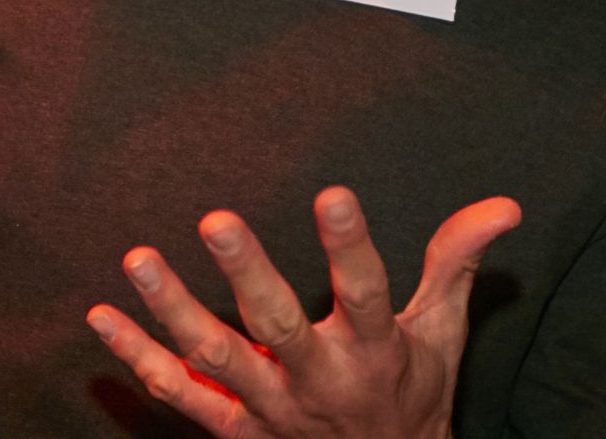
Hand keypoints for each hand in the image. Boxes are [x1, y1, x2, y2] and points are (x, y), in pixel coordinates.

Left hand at [86, 186, 520, 438]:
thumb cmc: (413, 392)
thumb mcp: (441, 332)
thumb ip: (456, 262)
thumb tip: (504, 204)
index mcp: (374, 352)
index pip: (364, 292)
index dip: (350, 244)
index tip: (333, 191)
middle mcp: (319, 382)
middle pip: (277, 326)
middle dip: (246, 273)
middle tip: (216, 218)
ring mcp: (270, 410)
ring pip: (215, 359)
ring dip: (171, 311)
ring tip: (138, 258)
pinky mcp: (234, 429)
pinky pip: (179, 395)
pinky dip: (137, 357)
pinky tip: (101, 316)